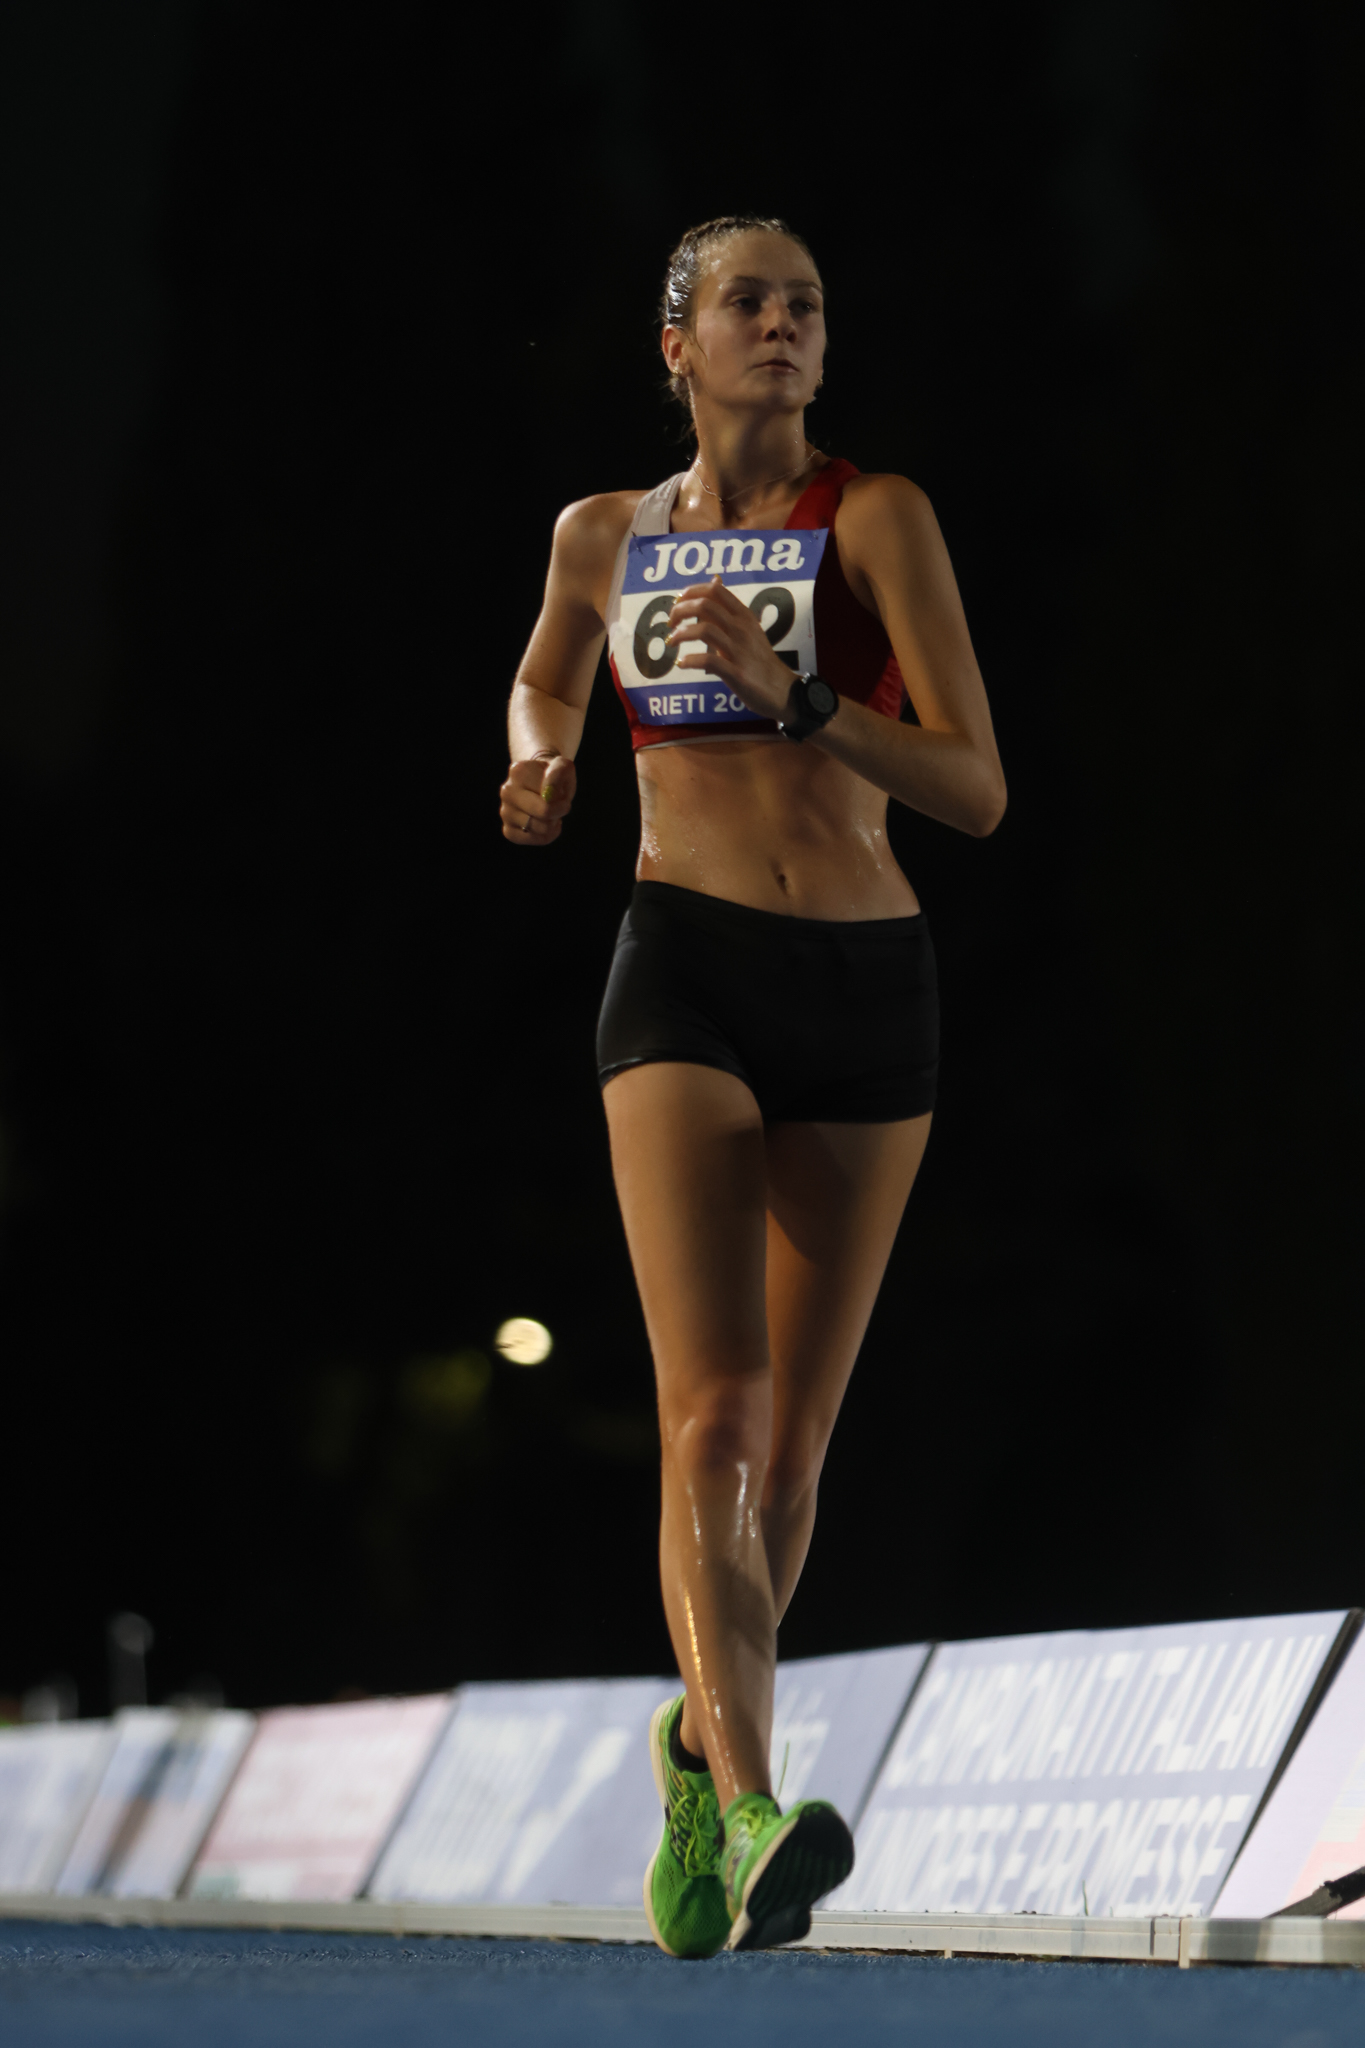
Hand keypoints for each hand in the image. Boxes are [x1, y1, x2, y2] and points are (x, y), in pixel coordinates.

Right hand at [500, 753, 575, 843]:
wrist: (541, 783)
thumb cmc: (554, 776)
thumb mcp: (563, 767)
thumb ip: (558, 772)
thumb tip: (548, 791)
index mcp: (518, 772)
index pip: (548, 798)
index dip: (563, 802)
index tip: (561, 795)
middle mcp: (507, 791)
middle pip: (543, 814)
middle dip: (558, 813)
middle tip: (558, 807)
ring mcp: (505, 812)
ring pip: (539, 830)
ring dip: (552, 824)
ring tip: (550, 813)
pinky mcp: (508, 830)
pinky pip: (531, 840)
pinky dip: (544, 836)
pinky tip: (545, 824)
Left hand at [666, 577, 793, 720]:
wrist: (781, 689)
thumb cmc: (759, 659)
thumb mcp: (748, 628)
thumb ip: (728, 608)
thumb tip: (714, 581)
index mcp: (743, 615)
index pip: (715, 590)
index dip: (691, 592)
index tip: (677, 602)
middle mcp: (741, 628)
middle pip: (705, 606)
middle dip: (680, 610)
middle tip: (671, 622)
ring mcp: (739, 651)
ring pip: (705, 630)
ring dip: (681, 634)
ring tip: (672, 642)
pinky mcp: (736, 673)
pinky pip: (709, 661)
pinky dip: (690, 660)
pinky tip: (682, 663)